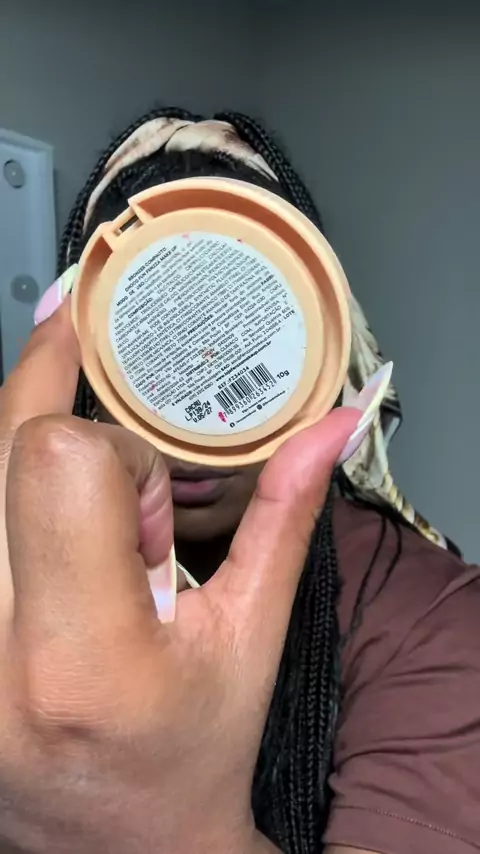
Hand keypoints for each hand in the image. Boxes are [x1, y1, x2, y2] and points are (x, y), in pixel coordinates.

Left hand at [0, 303, 359, 853]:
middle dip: (69, 440)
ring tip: (82, 527)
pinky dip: (7, 505)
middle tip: (116, 476)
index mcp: (87, 654)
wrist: (120, 846)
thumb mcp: (251, 636)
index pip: (64, 460)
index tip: (149, 506)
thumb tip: (332, 426)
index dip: (119, 456)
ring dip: (30, 471)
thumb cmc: (195, 750)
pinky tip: (47, 542)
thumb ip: (285, 518)